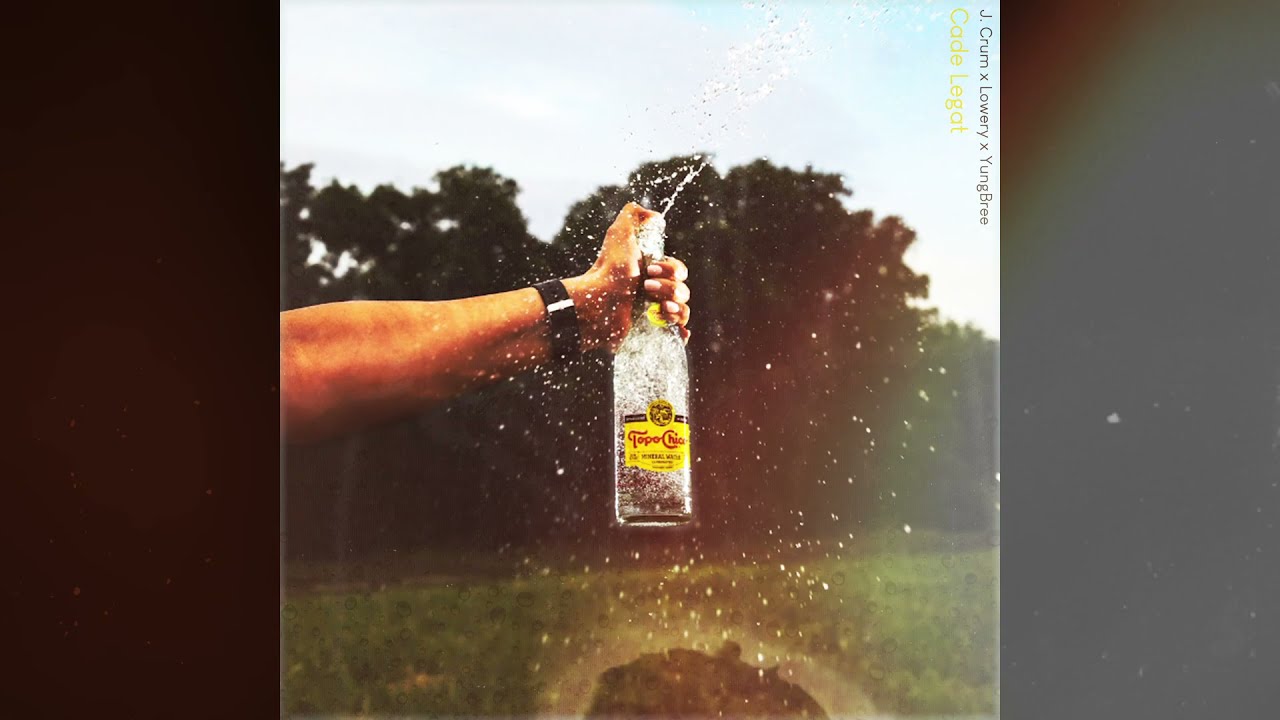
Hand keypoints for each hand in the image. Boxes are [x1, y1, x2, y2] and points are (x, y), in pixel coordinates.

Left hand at [564, 202, 691, 351]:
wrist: (597, 302)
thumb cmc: (609, 269)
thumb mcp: (619, 234)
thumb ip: (633, 215)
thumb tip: (654, 216)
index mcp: (652, 274)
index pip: (679, 271)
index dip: (671, 269)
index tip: (649, 269)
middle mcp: (654, 294)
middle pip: (683, 291)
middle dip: (669, 288)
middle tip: (646, 287)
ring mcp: (654, 315)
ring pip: (684, 311)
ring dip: (676, 308)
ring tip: (658, 308)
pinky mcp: (652, 333)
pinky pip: (678, 335)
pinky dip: (682, 332)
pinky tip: (678, 330)